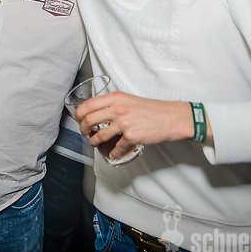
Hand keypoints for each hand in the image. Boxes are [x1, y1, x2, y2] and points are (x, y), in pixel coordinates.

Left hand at [74, 92, 198, 160]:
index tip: (78, 119)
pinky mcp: (131, 136)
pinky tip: (113, 154)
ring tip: (95, 143)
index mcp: (116, 98)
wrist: (172, 118)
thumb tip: (99, 111)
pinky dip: (113, 153)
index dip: (79, 114)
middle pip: (89, 120)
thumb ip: (114, 103)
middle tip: (84, 132)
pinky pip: (117, 148)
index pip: (88, 105)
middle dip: (83, 129)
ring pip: (99, 135)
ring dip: (94, 141)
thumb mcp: (130, 99)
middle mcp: (118, 109)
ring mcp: (124, 123)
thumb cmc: (153, 109)